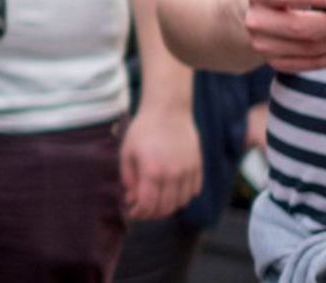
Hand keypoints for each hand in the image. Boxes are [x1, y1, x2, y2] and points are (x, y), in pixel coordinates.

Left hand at [119, 105, 201, 221]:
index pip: (148, 204)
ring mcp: (188, 171)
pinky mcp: (198, 167)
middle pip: (166, 207)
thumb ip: (129, 178)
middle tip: (144, 211)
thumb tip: (132, 198)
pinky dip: (183, 197)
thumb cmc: (143, 130)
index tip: (133, 213)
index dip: (140, 213)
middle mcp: (172, 174)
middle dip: (153, 214)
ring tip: (158, 203)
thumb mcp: (127, 152)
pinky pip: (194, 191)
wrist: (168, 110)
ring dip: (168, 207)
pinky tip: (173, 193)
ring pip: (181, 202)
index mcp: (152, 171)